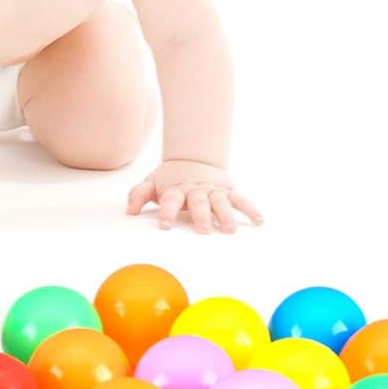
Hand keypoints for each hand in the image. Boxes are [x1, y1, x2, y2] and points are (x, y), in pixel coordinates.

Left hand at [126, 160, 262, 232]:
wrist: (193, 158)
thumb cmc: (170, 178)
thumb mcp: (151, 182)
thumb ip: (139, 195)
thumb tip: (129, 211)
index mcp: (176, 188)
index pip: (170, 199)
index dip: (167, 211)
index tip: (164, 226)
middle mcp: (196, 189)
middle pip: (198, 201)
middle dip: (201, 215)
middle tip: (203, 230)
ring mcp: (213, 190)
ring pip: (220, 202)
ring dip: (225, 215)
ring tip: (229, 229)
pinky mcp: (227, 191)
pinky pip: (240, 199)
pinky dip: (250, 209)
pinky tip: (258, 221)